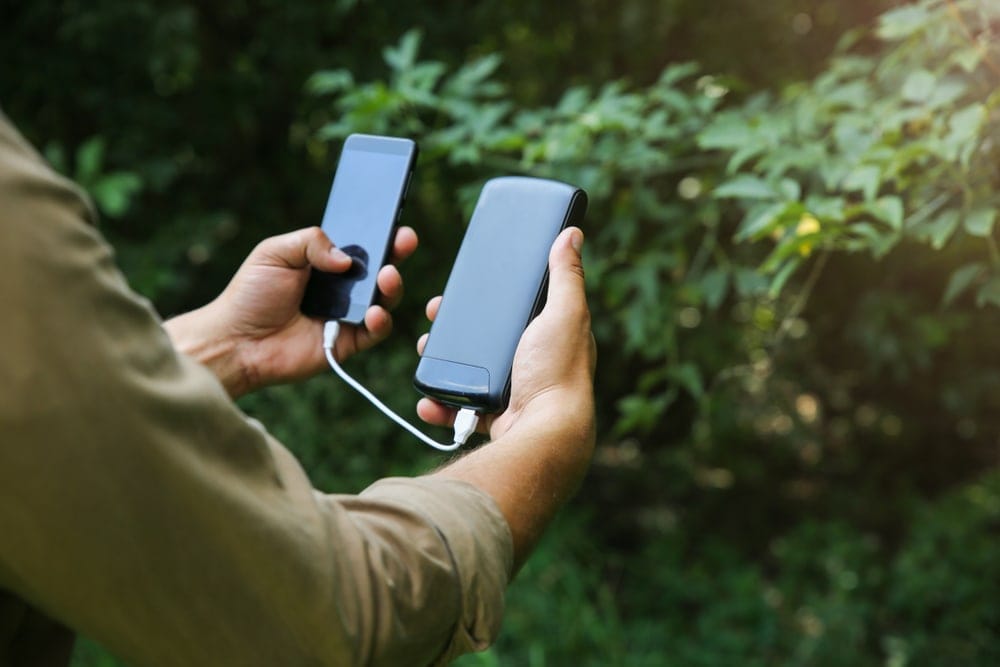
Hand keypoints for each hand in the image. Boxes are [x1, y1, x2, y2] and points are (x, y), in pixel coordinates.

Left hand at [164, 226, 417, 397]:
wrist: (236, 340)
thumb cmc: (250, 295)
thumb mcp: (275, 252)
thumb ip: (312, 241)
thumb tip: (347, 258)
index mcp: (324, 261)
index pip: (361, 245)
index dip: (380, 234)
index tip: (394, 223)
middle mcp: (340, 287)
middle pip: (379, 269)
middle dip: (396, 253)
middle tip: (404, 241)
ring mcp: (346, 315)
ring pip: (383, 299)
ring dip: (392, 286)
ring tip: (386, 277)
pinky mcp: (347, 343)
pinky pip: (375, 331)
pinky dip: (381, 321)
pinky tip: (373, 312)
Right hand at [416, 227, 595, 440]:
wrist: (544, 433)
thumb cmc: (559, 371)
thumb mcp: (565, 313)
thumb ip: (566, 275)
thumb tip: (572, 234)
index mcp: (550, 336)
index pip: (516, 309)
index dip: (490, 297)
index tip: (461, 287)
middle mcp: (533, 363)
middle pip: (486, 339)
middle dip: (454, 329)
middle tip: (433, 317)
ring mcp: (513, 392)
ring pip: (468, 372)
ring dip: (442, 364)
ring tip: (423, 353)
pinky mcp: (495, 418)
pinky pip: (460, 409)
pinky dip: (441, 405)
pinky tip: (429, 398)